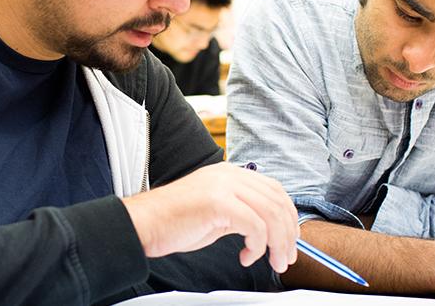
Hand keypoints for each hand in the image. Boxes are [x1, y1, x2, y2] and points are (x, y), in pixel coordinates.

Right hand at [121, 162, 298, 272]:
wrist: (144, 224)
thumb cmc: (175, 223)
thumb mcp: (216, 212)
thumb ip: (241, 212)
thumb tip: (269, 230)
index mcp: (230, 173)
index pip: (274, 190)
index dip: (288, 217)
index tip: (290, 241)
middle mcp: (229, 175)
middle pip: (277, 202)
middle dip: (288, 234)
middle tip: (285, 259)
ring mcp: (224, 186)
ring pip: (271, 214)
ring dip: (278, 243)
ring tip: (273, 262)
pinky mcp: (218, 202)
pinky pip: (255, 226)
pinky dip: (258, 246)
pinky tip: (246, 257)